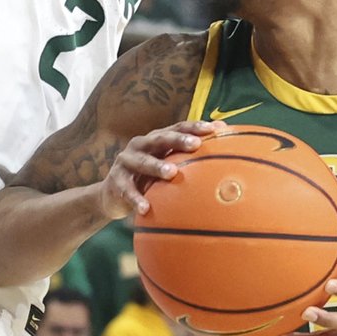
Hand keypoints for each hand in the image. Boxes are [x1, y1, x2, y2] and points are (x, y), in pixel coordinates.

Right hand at [97, 121, 221, 220]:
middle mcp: (139, 146)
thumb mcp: (164, 166)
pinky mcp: (116, 182)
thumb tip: (225, 159)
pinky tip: (146, 209)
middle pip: (160, 139)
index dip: (195, 127)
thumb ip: (186, 161)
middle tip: (195, 144)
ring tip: (172, 173)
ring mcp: (125, 162)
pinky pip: (127, 190)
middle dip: (178, 140)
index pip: (177, 128)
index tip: (215, 129)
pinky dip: (136, 199)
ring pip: (142, 162)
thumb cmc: (147, 178)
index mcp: (155, 139)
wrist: (111, 195)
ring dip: (157, 166)